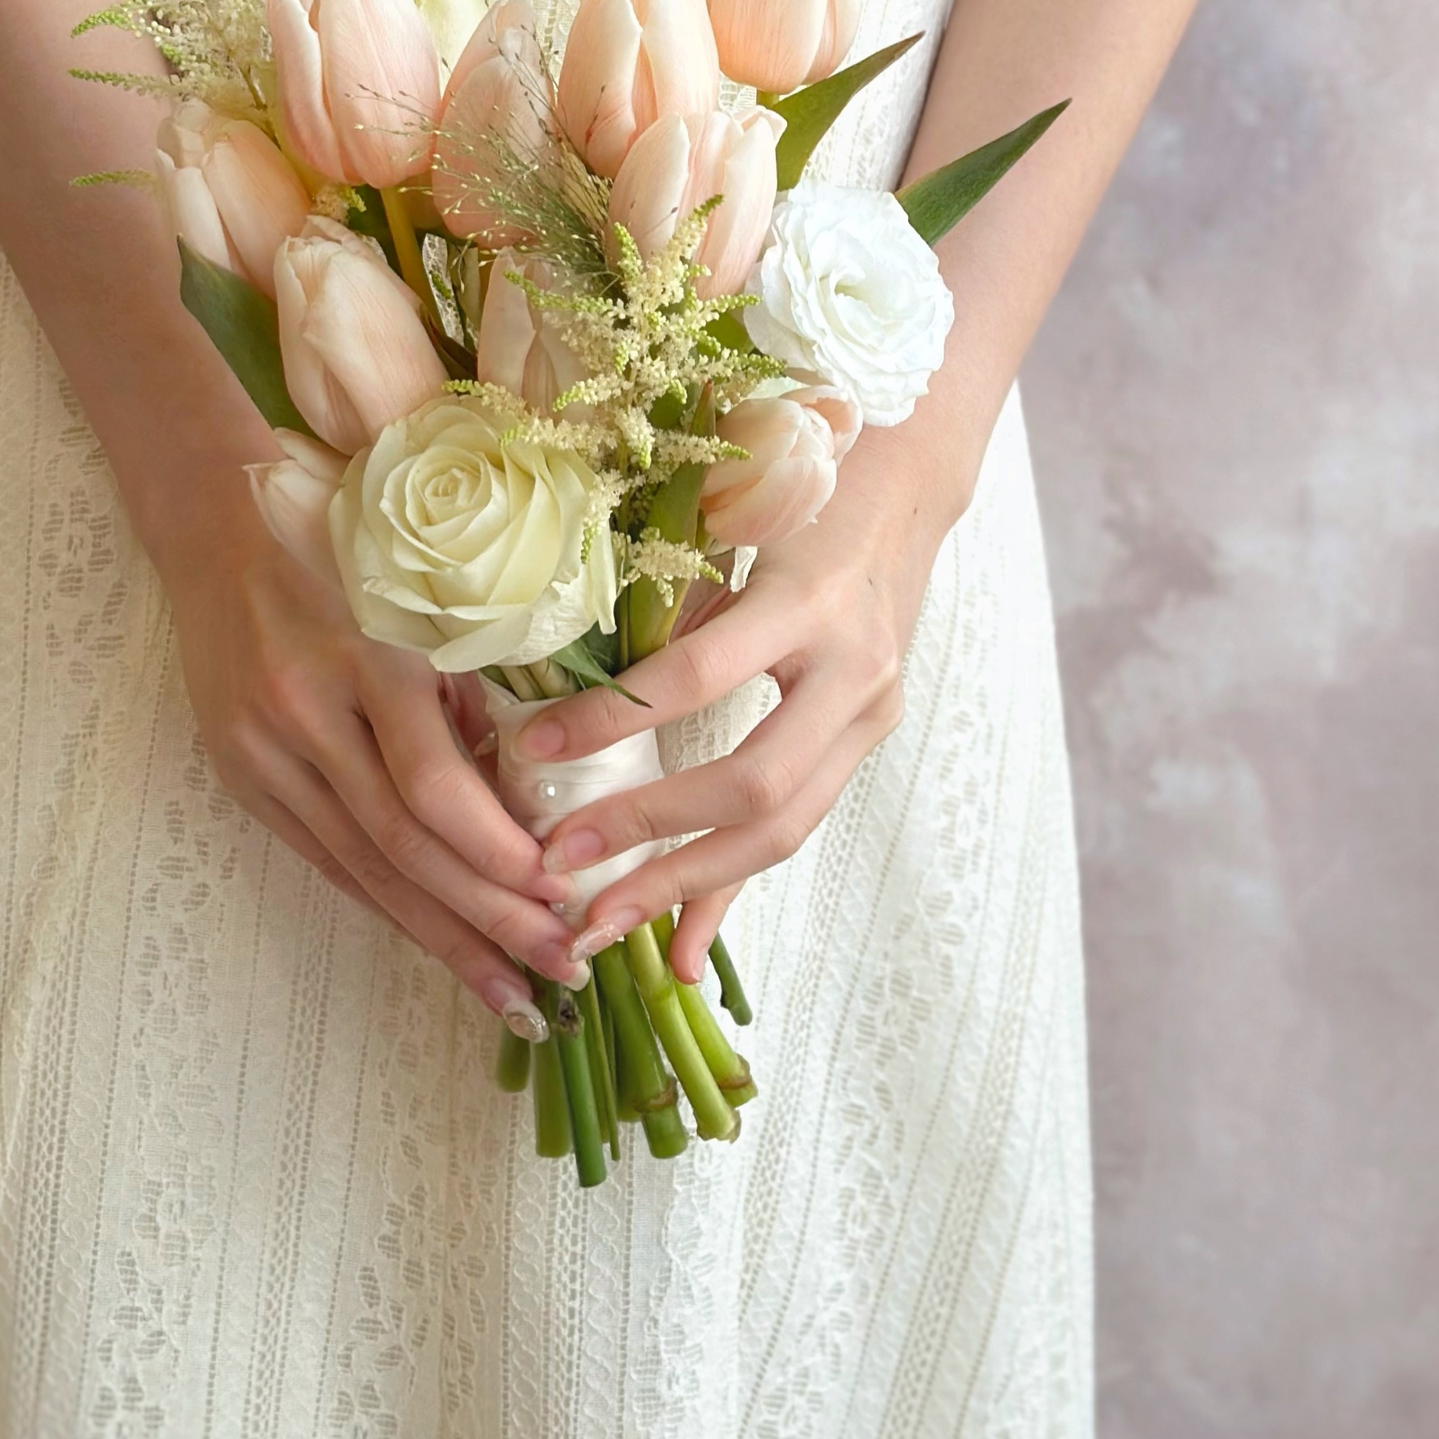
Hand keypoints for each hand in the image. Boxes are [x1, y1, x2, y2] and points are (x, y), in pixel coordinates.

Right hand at [163, 511, 584, 1033]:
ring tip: (510, 991)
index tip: (560, 894)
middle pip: (402, 843)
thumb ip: (465, 687)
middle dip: (487, 917)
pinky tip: (437, 945)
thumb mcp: (417, 597)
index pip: (430, 785)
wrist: (216, 530)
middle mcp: (307, 714)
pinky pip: (328, 857)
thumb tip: (524, 789)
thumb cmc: (342, 549)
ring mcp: (264, 753)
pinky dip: (388, 904)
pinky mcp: (244, 780)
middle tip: (560, 969)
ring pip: (363, 867)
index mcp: (363, 658)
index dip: (495, 850)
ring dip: (442, 935)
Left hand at [519, 425, 963, 982]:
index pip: (700, 675)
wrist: (906, 487)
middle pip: (755, 786)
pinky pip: (793, 827)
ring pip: (782, 828)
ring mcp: (870, 714)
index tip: (533, 747)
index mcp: (809, 600)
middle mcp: (853, 669)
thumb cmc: (799, 488)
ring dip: (684, 886)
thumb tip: (556, 675)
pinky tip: (680, 952)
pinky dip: (729, 890)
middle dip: (651, 834)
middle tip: (559, 865)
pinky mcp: (865, 742)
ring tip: (601, 925)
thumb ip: (666, 601)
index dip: (613, 719)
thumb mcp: (732, 525)